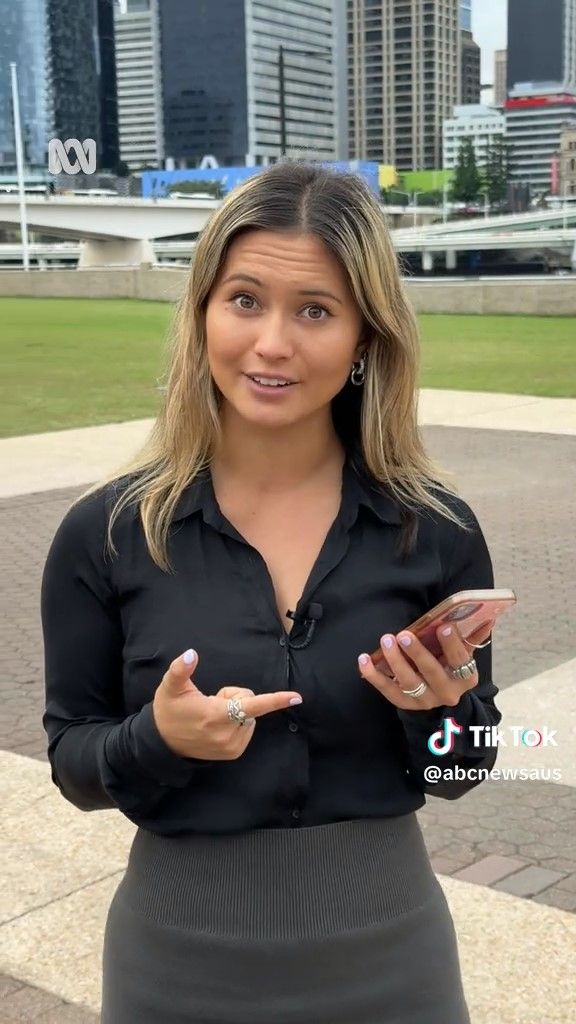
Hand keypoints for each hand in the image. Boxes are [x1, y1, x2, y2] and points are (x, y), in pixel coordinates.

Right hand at [152, 649, 302, 759]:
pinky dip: (236, 724)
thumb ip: (180, 669)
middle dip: (234, 697)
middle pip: (249, 703)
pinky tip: (216, 726)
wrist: (163, 743)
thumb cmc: (169, 710)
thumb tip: (191, 653)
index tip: (297, 697)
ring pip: (249, 717)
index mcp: (216, 715)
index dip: (275, 700)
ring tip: (211, 716)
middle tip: (210, 702)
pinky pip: (247, 728)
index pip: (252, 706)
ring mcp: (232, 746)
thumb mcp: (170, 687)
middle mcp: (228, 734)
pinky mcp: (233, 753)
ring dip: (235, 712)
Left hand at [357, 620, 493, 711]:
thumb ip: (472, 636)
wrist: (441, 696)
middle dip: (417, 653)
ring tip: (386, 640)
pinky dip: (374, 676)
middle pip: (432, 673)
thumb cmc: (451, 665)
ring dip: (395, 661)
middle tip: (404, 634)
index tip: (443, 626)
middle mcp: (447, 693)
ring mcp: (425, 701)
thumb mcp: (464, 654)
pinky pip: (387, 690)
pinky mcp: (405, 704)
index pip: (461, 661)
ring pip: (409, 683)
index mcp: (466, 678)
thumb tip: (487, 614)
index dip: (453, 644)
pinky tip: (363, 659)